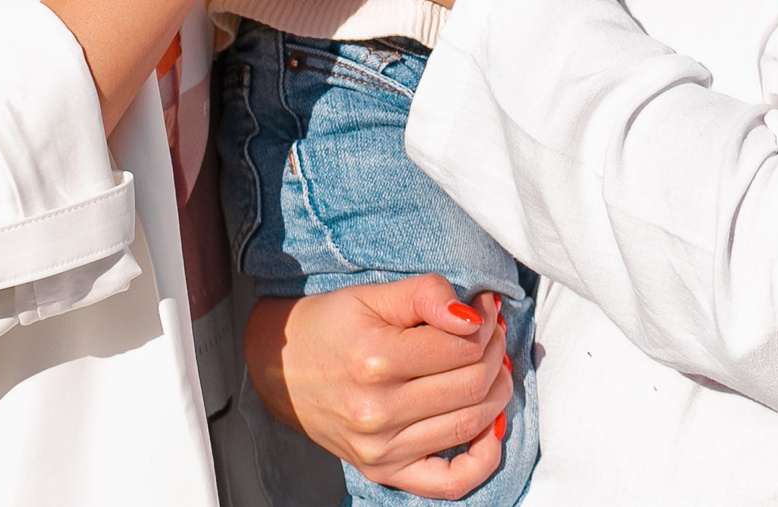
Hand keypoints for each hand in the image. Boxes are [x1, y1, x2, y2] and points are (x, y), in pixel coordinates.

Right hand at [245, 278, 511, 499]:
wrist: (280, 368)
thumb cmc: (329, 327)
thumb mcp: (374, 295)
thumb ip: (426, 294)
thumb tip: (474, 313)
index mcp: (375, 361)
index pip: (464, 347)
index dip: (486, 323)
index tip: (484, 308)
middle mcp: (377, 412)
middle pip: (473, 385)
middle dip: (496, 352)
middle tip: (492, 334)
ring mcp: (380, 449)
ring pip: (470, 424)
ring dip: (497, 391)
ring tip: (492, 365)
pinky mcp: (382, 471)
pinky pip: (449, 483)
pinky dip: (483, 459)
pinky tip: (491, 427)